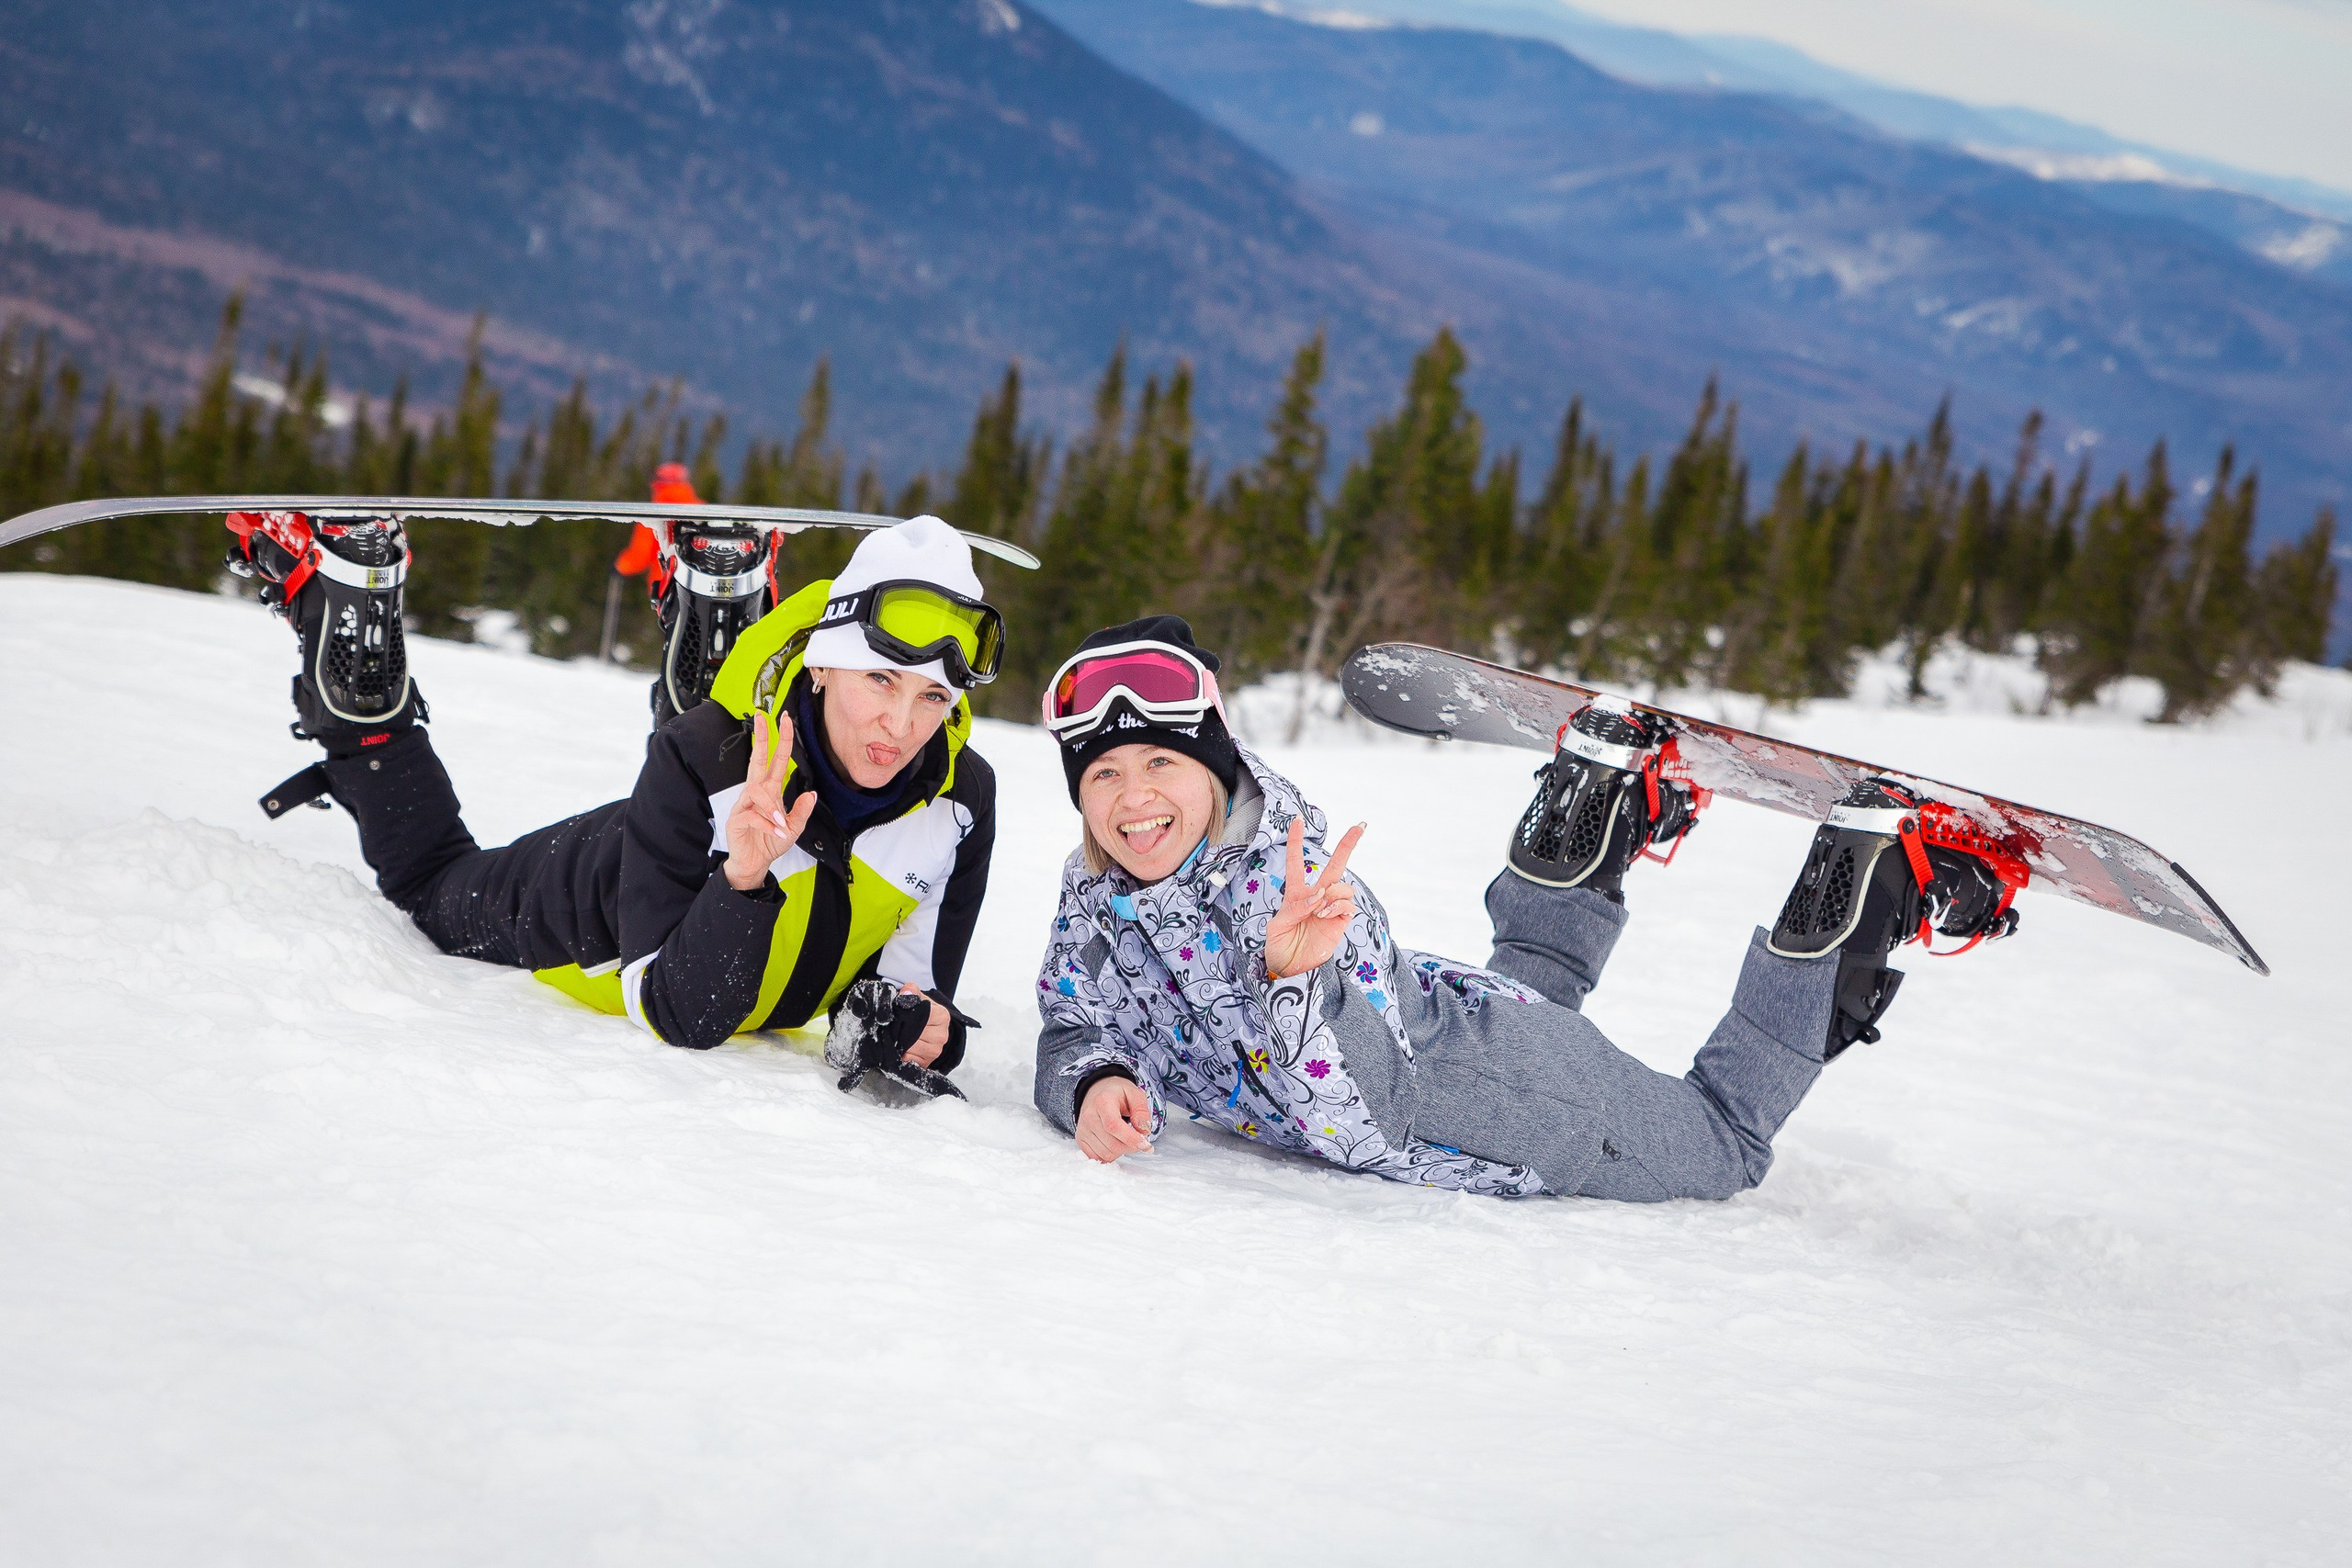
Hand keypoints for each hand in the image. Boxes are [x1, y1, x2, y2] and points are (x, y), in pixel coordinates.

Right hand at [725, 708, 817, 890]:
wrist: (754, 863)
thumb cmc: (771, 842)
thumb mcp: (794, 828)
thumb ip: (801, 811)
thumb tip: (812, 793)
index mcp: (770, 790)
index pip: (775, 760)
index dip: (780, 741)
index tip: (783, 720)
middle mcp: (756, 793)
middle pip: (757, 759)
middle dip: (760, 738)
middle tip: (762, 717)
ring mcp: (744, 804)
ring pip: (758, 792)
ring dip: (773, 809)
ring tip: (783, 826)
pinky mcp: (737, 819)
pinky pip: (754, 816)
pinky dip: (769, 825)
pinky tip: (776, 834)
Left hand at [899, 982, 948, 1067]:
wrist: (929, 1029)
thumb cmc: (922, 1013)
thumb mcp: (919, 998)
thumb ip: (911, 991)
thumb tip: (907, 991)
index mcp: (942, 1016)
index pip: (921, 1015)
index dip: (907, 1014)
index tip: (901, 1012)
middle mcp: (942, 1035)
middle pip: (913, 1033)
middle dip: (901, 1029)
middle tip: (896, 1025)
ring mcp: (936, 1050)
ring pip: (910, 1047)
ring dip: (901, 1041)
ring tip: (899, 1035)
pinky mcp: (927, 1062)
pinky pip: (909, 1059)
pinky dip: (902, 1054)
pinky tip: (902, 1047)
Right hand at [1076, 1076, 1153, 1163]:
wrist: (1097, 1091)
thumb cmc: (1117, 1094)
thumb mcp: (1135, 1094)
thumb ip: (1142, 1111)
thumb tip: (1144, 1130)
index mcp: (1103, 1101)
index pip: (1114, 1126)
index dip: (1131, 1139)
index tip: (1146, 1145)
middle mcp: (1089, 1115)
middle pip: (1112, 1144)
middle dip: (1131, 1146)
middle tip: (1139, 1139)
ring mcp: (1083, 1128)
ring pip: (1106, 1154)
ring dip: (1121, 1151)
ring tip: (1125, 1137)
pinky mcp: (1080, 1139)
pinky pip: (1097, 1157)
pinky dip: (1110, 1155)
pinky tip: (1115, 1143)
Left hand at [1262, 816, 1364, 980]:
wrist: (1290, 969)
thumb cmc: (1278, 947)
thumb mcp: (1277, 925)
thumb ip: (1295, 908)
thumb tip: (1318, 897)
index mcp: (1295, 894)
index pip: (1296, 863)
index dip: (1296, 842)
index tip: (1296, 820)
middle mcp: (1316, 896)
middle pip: (1335, 865)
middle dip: (1348, 844)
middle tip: (1361, 825)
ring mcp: (1331, 908)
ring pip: (1343, 885)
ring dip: (1332, 893)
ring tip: (1319, 911)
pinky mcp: (1341, 921)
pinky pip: (1347, 904)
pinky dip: (1337, 906)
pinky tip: (1325, 916)